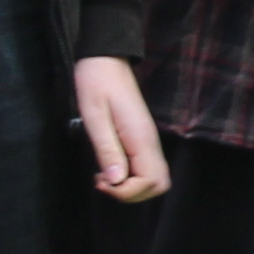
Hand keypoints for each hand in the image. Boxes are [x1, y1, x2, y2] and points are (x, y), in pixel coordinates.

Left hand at [73, 54, 169, 202]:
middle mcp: (150, 142)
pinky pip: (146, 168)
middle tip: (103, 182)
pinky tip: (110, 168)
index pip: (150, 181)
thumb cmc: (96, 84)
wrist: (106, 59)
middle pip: (159, 185)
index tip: (100, 181)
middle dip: (132, 194)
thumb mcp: (94, 117)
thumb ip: (107, 150)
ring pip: (155, 179)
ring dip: (131, 188)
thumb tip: (116, 181)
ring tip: (104, 176)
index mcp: (141, 138)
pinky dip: (131, 178)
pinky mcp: (142, 139)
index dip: (126, 192)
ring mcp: (148, 141)